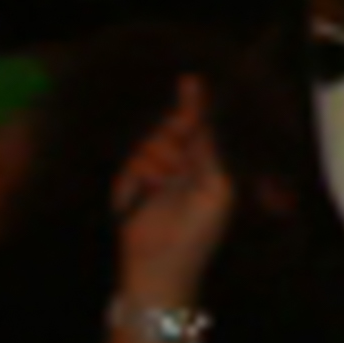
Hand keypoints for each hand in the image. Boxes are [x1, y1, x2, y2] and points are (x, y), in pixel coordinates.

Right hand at [108, 82, 231, 298]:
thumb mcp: (215, 191)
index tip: (191, 80)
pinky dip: (141, 175)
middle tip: (177, 165)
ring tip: (163, 189)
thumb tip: (201, 120)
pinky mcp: (128, 181)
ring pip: (152, 143)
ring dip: (159, 163)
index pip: (199, 129)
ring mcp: (151, 172)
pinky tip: (147, 193)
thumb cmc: (199, 232)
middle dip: (174, 138)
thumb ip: (208, 154)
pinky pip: (135, 161)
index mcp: (206, 167)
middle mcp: (179, 165)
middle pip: (172, 129)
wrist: (162, 262)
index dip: (194, 105)